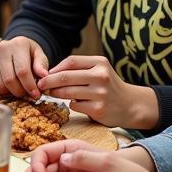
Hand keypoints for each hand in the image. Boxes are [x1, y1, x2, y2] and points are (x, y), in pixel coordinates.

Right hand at [0, 36, 47, 99]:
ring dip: (11, 93)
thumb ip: (42, 65)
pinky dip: (1, 92)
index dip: (30, 86)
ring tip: (19, 90)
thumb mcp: (39, 55)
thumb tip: (43, 75)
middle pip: (9, 79)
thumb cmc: (28, 54)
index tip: (36, 95)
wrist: (13, 48)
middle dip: (20, 91)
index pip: (22, 71)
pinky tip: (9, 87)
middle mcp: (0, 49)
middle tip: (27, 94)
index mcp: (17, 44)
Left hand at [38, 55, 158, 128]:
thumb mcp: (99, 70)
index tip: (44, 74)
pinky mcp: (98, 109)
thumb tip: (49, 72)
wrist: (130, 105)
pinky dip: (71, 104)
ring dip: (56, 93)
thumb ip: (78, 68)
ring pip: (67, 92)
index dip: (54, 68)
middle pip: (65, 77)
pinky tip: (77, 103)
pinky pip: (74, 105)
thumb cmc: (108, 86)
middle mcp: (101, 76)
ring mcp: (100, 93)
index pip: (71, 61)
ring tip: (53, 93)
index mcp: (100, 63)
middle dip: (48, 81)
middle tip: (40, 85)